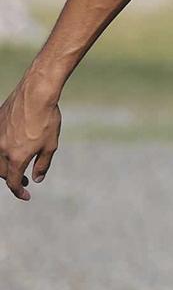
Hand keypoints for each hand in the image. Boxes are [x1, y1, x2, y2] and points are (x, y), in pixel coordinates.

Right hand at [0, 78, 62, 200]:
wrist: (35, 94)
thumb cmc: (47, 119)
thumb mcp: (50, 145)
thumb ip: (42, 164)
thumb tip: (37, 179)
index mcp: (16, 157)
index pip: (13, 182)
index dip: (19, 191)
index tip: (26, 195)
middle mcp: (1, 150)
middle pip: (3, 172)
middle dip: (13, 179)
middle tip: (26, 180)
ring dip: (6, 166)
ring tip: (19, 166)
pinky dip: (3, 150)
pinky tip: (15, 146)